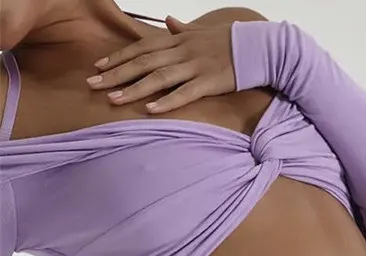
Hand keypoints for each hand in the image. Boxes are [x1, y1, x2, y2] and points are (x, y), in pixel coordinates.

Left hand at [86, 16, 235, 112]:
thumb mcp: (202, 32)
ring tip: (113, 99)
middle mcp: (181, 51)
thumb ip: (182, 29)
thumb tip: (167, 21)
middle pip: (143, 63)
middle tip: (93, 84)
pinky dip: (166, 102)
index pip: (141, 47)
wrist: (257, 47)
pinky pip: (184, 93)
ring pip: (158, 78)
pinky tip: (150, 109)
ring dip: (134, 89)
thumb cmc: (230, 41)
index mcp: (177, 39)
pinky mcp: (209, 83)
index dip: (119, 57)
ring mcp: (194, 67)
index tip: (99, 67)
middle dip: (116, 74)